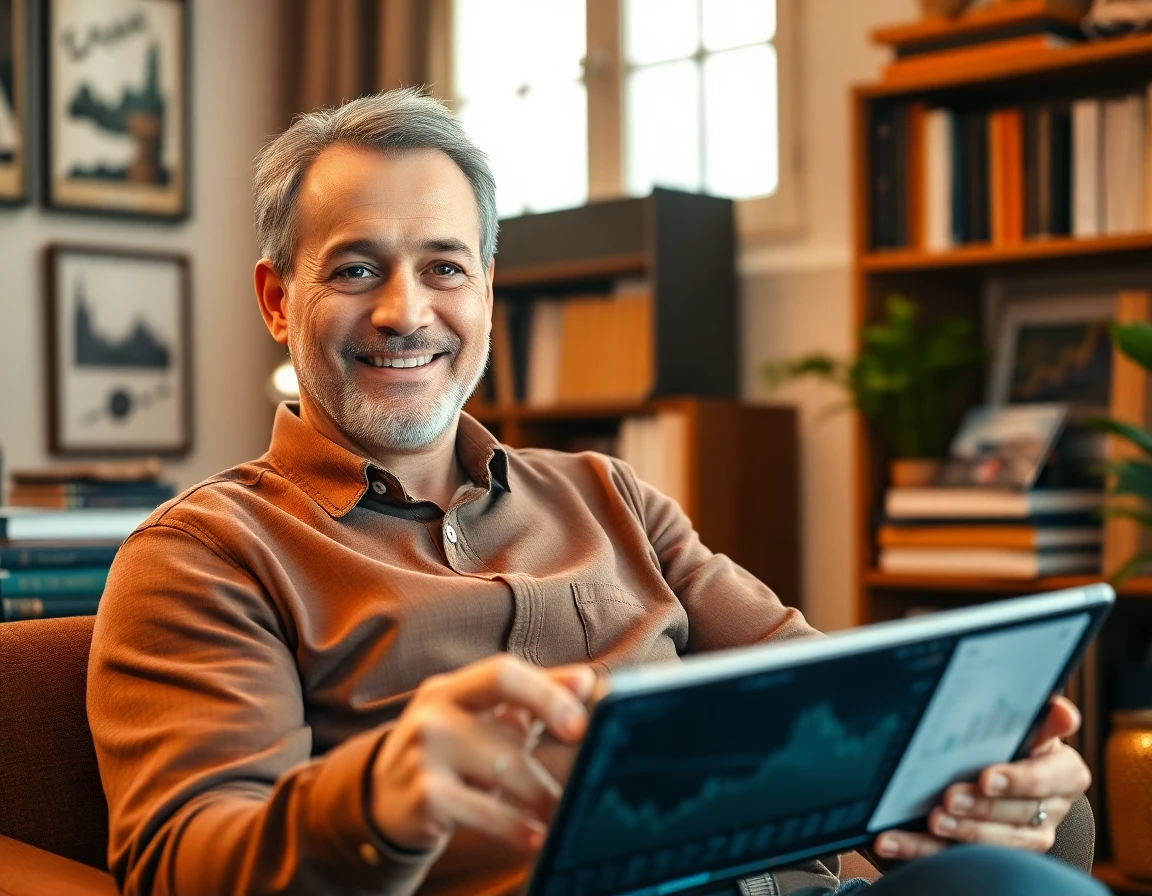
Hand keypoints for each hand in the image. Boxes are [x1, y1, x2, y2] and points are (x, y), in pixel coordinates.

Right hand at [369, 654, 596, 853]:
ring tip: (564, 814)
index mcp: (452, 688)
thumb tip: (586, 681)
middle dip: (549, 763)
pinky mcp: (423, 797)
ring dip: (541, 798)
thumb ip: (535, 694)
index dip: (546, 694)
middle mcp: (432, 714)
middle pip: (507, 733)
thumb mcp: (483, 716)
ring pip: (502, 772)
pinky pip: (483, 812)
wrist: (384, 796)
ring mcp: (422, 756)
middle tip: (584, 784)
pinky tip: (534, 837)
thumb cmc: (450, 748)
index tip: (580, 723)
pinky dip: (514, 828)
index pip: (502, 673)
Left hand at [875, 696, 1090, 860]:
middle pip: (1017, 815)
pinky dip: (919, 849)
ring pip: (993, 843)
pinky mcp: (987, 858)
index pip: (1048, 779)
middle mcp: (1048, 810)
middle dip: (981, 808)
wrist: (994, 764)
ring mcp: (1021, 838)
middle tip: (949, 798)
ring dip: (958, 833)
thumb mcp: (1023, 723)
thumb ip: (1041, 719)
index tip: (986, 777)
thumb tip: (1062, 710)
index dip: (1018, 781)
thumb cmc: (1010, 737)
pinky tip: (891, 841)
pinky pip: (953, 858)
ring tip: (931, 821)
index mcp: (1063, 774)